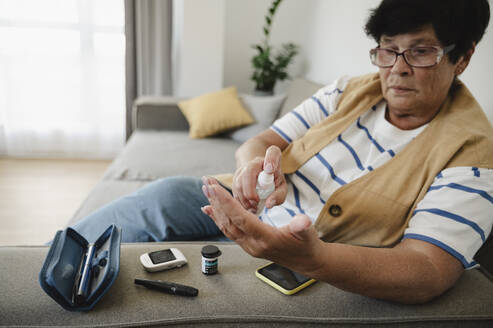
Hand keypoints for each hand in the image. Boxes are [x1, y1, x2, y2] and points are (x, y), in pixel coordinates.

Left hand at [201, 176, 322, 275]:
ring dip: (215, 206)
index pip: (241, 218)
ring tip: (206, 190)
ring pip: (226, 225)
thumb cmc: (306, 245)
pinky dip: (218, 217)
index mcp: (265, 239)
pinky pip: (228, 230)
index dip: (226, 202)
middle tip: (206, 182)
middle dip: (216, 200)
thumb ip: (302, 226)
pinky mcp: (247, 244)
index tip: (215, 187)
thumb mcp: (307, 234)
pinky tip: (209, 208)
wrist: (306, 261)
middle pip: (228, 221)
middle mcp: (253, 245)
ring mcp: (248, 246)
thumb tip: (303, 221)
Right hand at [232, 145, 287, 213]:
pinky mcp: (235, 178)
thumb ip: (278, 195)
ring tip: (254, 206)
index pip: (272, 153)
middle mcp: (254, 162)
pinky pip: (234, 190)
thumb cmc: (273, 179)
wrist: (261, 172)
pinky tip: (248, 206)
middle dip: (250, 192)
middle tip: (257, 202)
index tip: (271, 169)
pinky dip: (240, 201)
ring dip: (245, 199)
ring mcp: (242, 169)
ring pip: (238, 184)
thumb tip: (268, 204)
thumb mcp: (281, 186)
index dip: (271, 161)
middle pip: (247, 173)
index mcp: (269, 160)